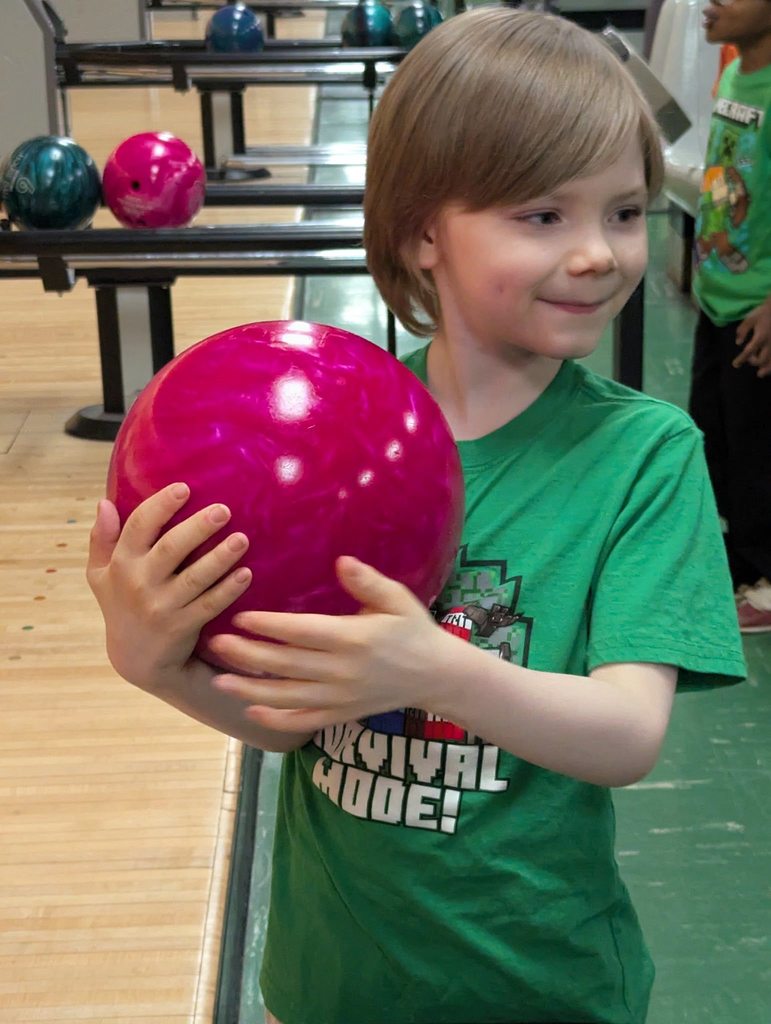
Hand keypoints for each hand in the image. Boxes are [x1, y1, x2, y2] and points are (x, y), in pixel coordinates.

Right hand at [86, 482, 252, 690]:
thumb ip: (101, 539)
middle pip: (171, 549)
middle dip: (198, 528)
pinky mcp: (183, 627)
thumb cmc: (122, 604)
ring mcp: (161, 607)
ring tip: (242, 539)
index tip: (183, 488)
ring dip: (220, 557)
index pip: (138, 527)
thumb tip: (103, 502)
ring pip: (195, 578)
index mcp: (120, 564)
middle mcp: (139, 584)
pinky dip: (228, 590)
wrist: (136, 659)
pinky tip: (246, 573)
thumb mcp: (99, 575)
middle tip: (223, 509)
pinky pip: (210, 605)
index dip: (160, 506)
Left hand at [207, 557, 459, 733]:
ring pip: (287, 697)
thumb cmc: (414, 630)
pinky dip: (277, 719)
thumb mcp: (397, 599)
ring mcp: (340, 697)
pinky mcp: (342, 714)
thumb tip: (340, 561)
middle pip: (285, 665)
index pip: (301, 632)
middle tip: (213, 645)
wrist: (437, 676)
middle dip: (246, 656)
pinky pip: (304, 720)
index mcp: (353, 638)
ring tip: (219, 681)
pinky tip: (252, 712)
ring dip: (250, 691)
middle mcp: (342, 671)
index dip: (268, 626)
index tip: (239, 617)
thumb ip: (367, 581)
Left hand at [735, 299, 770, 377]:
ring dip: (766, 369)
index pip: (748, 352)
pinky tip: (769, 367)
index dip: (741, 359)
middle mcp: (770, 343)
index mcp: (760, 337)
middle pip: (761, 359)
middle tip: (749, 360)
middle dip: (753, 362)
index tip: (735, 364)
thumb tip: (738, 343)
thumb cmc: (764, 311)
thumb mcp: (750, 318)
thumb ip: (743, 330)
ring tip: (760, 374)